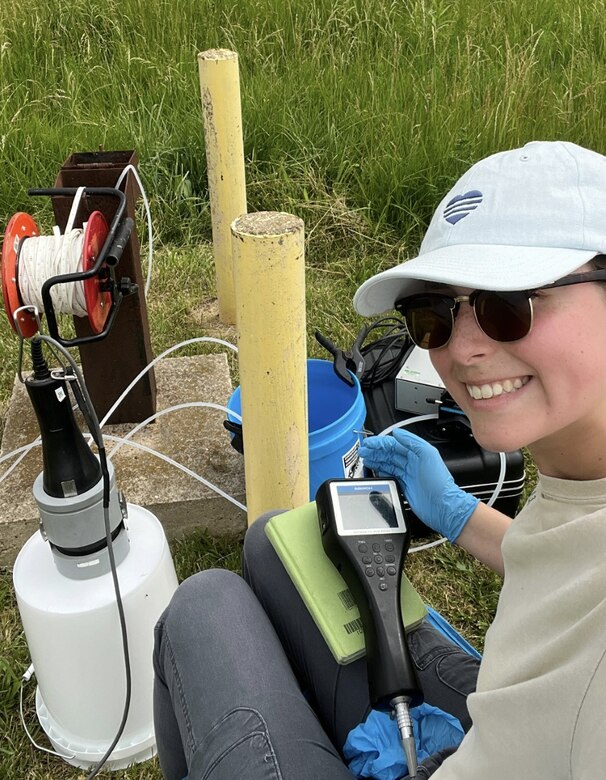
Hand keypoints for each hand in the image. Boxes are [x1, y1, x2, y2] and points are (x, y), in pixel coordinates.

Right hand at [358, 428, 478, 541]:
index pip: (395, 444)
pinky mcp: (404, 486)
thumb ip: (412, 441)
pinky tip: (374, 469)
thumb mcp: (428, 454)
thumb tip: (398, 433)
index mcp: (417, 453)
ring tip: (365, 458)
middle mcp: (412, 463)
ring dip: (376, 460)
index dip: (381, 443)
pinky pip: (390, 475)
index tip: (369, 443)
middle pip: (390, 453)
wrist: (442, 506)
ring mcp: (408, 475)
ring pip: (388, 464)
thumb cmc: (438, 482)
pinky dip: (381, 471)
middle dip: (375, 451)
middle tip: (363, 450)